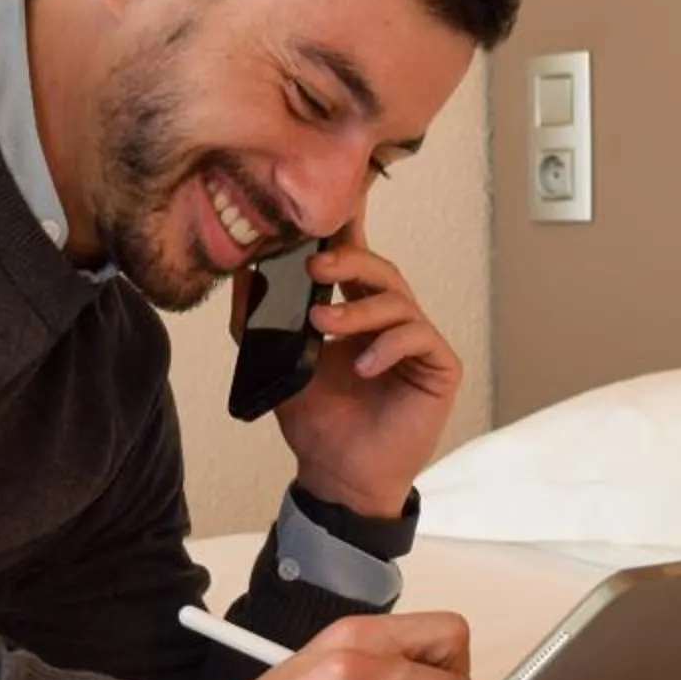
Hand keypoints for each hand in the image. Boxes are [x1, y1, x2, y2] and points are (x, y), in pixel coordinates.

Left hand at [257, 205, 461, 517]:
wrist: (338, 475)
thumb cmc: (316, 421)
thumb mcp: (277, 363)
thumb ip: (258, 320)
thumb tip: (241, 274)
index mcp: (357, 311)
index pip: (355, 259)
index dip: (348, 229)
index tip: (331, 204)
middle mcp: (390, 319)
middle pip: (379, 269)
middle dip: (347, 260)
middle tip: (314, 267)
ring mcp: (417, 341)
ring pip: (397, 300)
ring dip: (358, 308)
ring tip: (324, 325)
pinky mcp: (439, 366)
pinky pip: (418, 337)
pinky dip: (388, 345)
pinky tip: (362, 366)